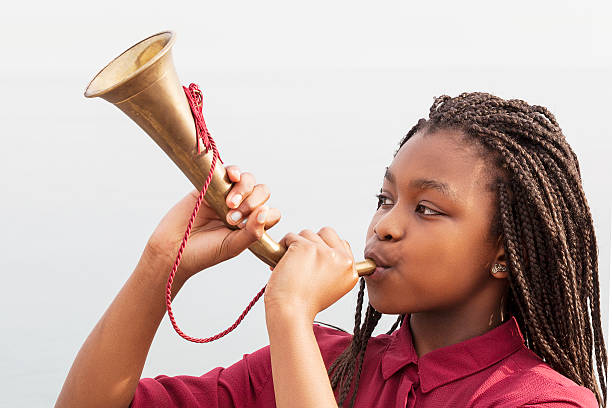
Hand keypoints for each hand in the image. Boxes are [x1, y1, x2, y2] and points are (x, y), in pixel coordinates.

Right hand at [144, 165, 280, 279]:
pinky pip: (229, 171)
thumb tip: (267, 211)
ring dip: (244, 189)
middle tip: (233, 218)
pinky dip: (234, 171)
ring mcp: (226, 196)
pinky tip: (232, 177)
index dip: (266, 215)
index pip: (271, 212)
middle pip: (262, 193)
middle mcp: (242, 208)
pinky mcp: (211, 185)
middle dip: (253, 202)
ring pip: (248, 180)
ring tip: (229, 204)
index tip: (248, 226)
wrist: (172, 249)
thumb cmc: (204, 253)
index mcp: (251, 224)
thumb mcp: (233, 246)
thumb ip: (253, 232)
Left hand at [264, 227, 358, 322]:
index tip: (313, 263)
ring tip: (290, 265)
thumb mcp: (332, 286)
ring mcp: (325, 251)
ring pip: (307, 233)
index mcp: (351, 269)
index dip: (324, 248)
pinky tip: (282, 263)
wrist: (291, 312)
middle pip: (326, 233)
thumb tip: (325, 249)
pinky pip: (291, 236)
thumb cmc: (305, 304)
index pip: (341, 243)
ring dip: (295, 245)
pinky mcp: (306, 247)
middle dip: (311, 242)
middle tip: (301, 261)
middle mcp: (342, 259)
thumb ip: (335, 266)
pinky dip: (283, 246)